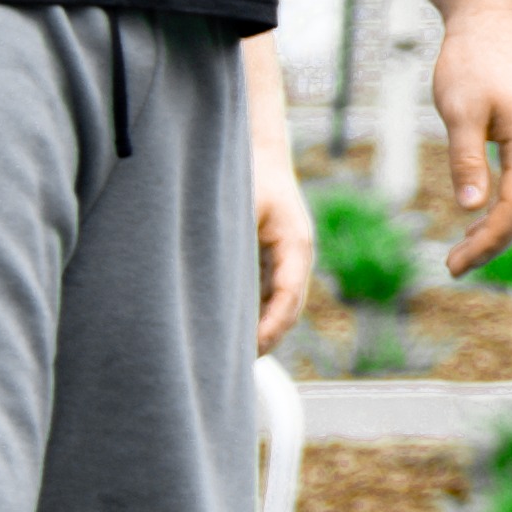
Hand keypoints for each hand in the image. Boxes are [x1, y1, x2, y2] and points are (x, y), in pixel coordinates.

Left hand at [250, 92, 316, 349]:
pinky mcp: (275, 254)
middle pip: (288, 307)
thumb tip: (214, 289)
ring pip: (280, 302)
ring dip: (262, 327)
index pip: (289, 297)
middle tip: (238, 365)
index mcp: (296, 245)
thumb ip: (232, 248)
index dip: (271, 327)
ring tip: (234, 354)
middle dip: (268, 337)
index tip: (251, 351)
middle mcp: (297, 254)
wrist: (258, 146)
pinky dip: (257, 312)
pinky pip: (270, 291)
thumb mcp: (238, 209)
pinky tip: (234, 327)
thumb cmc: (248, 173)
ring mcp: (288, 255)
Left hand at [431, 5, 511, 274]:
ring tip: (462, 251)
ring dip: (497, 229)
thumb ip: (466, 160)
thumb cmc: (470, 63)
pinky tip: (477, 218)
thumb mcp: (459, 112)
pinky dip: (503, 209)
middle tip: (452, 266)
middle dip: (492, 243)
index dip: (486, 241)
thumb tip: (470, 208)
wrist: (489, 25)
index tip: (454, 264)